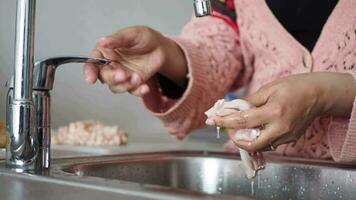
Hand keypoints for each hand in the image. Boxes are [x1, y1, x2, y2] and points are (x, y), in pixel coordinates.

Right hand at [84, 26, 187, 95]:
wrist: (160, 47)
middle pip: (105, 77)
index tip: (90, 79)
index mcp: (105, 53)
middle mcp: (110, 66)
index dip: (89, 72)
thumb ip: (117, 39)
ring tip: (138, 78)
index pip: (92, 63)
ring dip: (126, 85)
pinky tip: (145, 88)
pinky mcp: (133, 83)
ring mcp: (122, 76)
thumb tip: (102, 41)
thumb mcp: (131, 34)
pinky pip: (132, 91)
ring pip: (117, 87)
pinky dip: (138, 91)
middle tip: (124, 75)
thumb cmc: (142, 37)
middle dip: (113, 78)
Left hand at [206, 72, 355, 151]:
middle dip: (235, 139)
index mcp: (273, 112)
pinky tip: (255, 128)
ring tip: (241, 127)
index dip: (224, 122)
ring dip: (246, 139)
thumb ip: (250, 101)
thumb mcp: (269, 89)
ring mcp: (286, 137)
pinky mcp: (290, 140)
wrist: (319, 95)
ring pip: (260, 146)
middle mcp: (280, 128)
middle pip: (251, 144)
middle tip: (229, 128)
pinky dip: (258, 138)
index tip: (211, 121)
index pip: (242, 121)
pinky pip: (269, 144)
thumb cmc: (294, 87)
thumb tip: (233, 110)